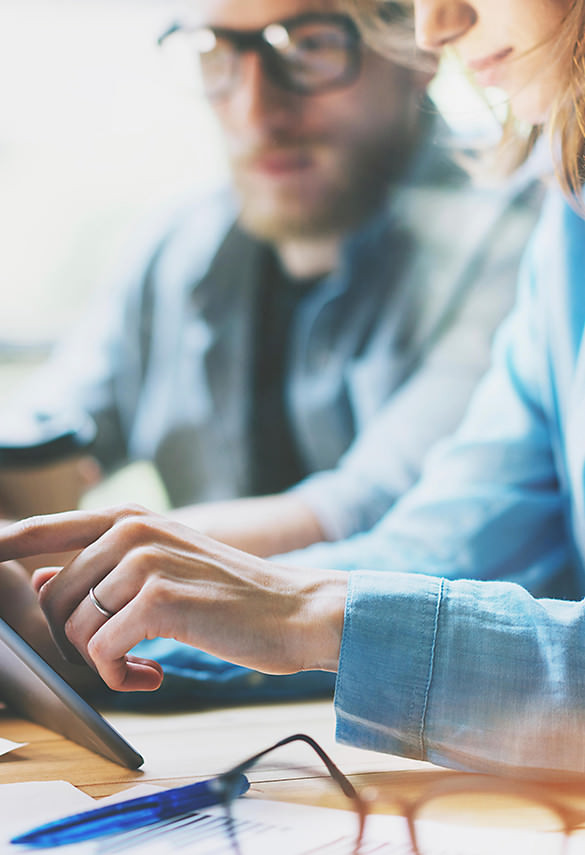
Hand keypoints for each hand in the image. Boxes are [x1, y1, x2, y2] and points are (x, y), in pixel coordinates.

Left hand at [0, 505, 347, 692]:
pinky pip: (99, 650)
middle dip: (73, 638)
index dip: (6, 545)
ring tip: (139, 665)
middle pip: (54, 594)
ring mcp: (144, 559)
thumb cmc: (231, 594)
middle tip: (115, 656)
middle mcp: (133, 528)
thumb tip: (42, 583)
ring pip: (72, 624)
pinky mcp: (158, 598)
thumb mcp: (165, 567)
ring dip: (98, 660)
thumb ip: (105, 568)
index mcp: (133, 516)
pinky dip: (115, 675)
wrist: (294, 610)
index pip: (47, 527)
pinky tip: (151, 675)